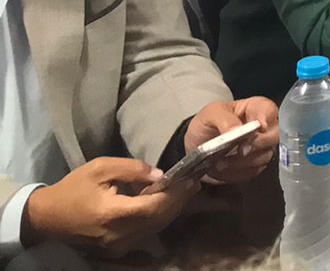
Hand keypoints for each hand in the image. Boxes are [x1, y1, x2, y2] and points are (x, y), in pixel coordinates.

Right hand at [22, 158, 193, 252]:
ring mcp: (118, 245)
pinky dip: (159, 218)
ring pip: (155, 228)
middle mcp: (118, 235)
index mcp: (112, 214)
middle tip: (194, 182)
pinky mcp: (117, 249)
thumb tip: (160, 174)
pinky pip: (145, 233)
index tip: (190, 178)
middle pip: (159, 219)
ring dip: (172, 209)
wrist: (47, 217)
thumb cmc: (73, 188)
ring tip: (185, 190)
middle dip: (179, 200)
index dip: (175, 193)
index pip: (154, 207)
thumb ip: (133, 169)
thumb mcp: (100, 168)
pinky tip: (166, 203)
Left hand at [184, 98, 278, 184]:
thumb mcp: (210, 114)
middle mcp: (263, 128)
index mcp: (255, 108)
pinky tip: (224, 168)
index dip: (266, 119)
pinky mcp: (254, 166)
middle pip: (275, 135)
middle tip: (240, 150)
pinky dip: (237, 173)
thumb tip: (238, 129)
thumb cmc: (205, 124)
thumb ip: (225, 119)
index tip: (258, 127)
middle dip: (258, 144)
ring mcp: (261, 148)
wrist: (194, 146)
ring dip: (243, 162)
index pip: (270, 110)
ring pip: (265, 156)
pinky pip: (253, 172)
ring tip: (222, 162)